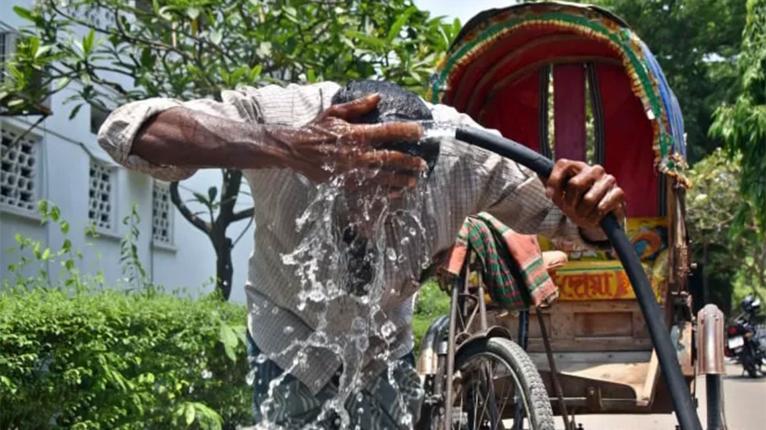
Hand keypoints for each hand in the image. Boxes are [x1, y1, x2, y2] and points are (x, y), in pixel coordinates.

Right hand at [266, 93, 425, 189]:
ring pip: (382, 177)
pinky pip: (368, 189)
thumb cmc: (315, 129)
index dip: (406, 131)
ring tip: (413, 181)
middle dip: (409, 161)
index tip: (420, 131)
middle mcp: (356, 153)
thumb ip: (358, 105)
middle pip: (390, 158)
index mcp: (356, 133)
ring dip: (400, 180)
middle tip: (422, 163)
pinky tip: (394, 193)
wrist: (294, 150)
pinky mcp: (345, 183)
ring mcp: (351, 171)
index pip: (387, 131)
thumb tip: (378, 97)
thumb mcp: (334, 112)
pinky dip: (382, 191)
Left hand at [544, 159, 625, 229]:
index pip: (563, 165)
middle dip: (569, 203)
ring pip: (588, 199)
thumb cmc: (574, 203)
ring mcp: (608, 180)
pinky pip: (603, 206)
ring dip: (582, 213)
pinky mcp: (619, 193)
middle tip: (571, 209)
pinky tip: (595, 217)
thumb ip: (548, 182)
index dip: (554, 183)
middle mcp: (594, 169)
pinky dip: (595, 216)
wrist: (596, 217)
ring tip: (583, 214)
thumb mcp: (558, 194)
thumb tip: (539, 171)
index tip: (551, 197)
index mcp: (578, 166)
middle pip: (574, 184)